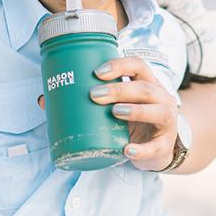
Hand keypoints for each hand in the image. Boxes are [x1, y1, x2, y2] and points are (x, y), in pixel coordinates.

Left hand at [91, 56, 177, 171]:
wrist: (158, 150)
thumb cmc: (135, 121)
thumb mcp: (122, 105)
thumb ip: (98, 100)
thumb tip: (49, 98)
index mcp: (149, 84)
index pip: (139, 66)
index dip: (120, 65)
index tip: (97, 72)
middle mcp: (162, 100)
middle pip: (146, 88)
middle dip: (120, 89)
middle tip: (94, 95)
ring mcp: (167, 123)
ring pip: (158, 112)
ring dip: (136, 110)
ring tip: (115, 112)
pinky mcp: (164, 146)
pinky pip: (155, 147)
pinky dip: (142, 149)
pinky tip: (127, 150)